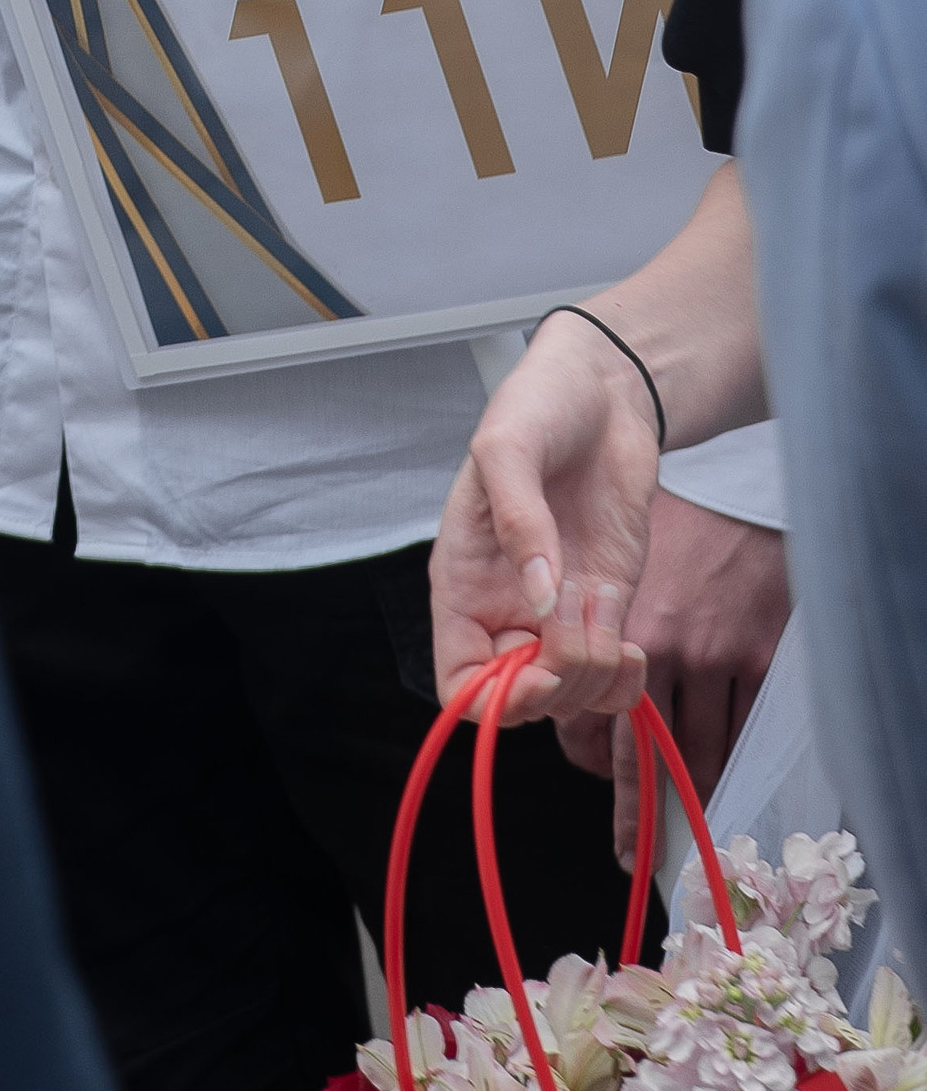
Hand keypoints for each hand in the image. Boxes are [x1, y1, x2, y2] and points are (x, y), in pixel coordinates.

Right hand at [428, 314, 660, 726]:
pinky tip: (631, 649)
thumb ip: (518, 519)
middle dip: (554, 686)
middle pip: (519, 701)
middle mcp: (508, 608)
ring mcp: (561, 611)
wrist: (605, 390)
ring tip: (606, 624)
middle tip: (579, 636)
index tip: (535, 671)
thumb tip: (537, 596)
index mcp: (464, 582)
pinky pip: (612, 676)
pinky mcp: (608, 605)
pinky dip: (625, 679)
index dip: (492, 699)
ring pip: (572, 695)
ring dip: (595, 678)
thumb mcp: (508, 446)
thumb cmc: (538, 405)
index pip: (458, 682)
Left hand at [573, 492, 790, 868]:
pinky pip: (745, 728)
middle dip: (635, 804)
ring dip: (687, 788)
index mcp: (615, 630)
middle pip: (646, 750)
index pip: (595, 722)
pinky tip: (723, 778)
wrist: (728, 492)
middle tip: (635, 852)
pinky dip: (732, 758)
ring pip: (700, 748)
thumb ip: (593, 640)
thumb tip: (578, 712)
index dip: (590, 765)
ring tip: (680, 827)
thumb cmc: (656, 530)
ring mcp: (717, 653)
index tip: (591, 794)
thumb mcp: (610, 575)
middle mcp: (663, 648)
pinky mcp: (759, 653)